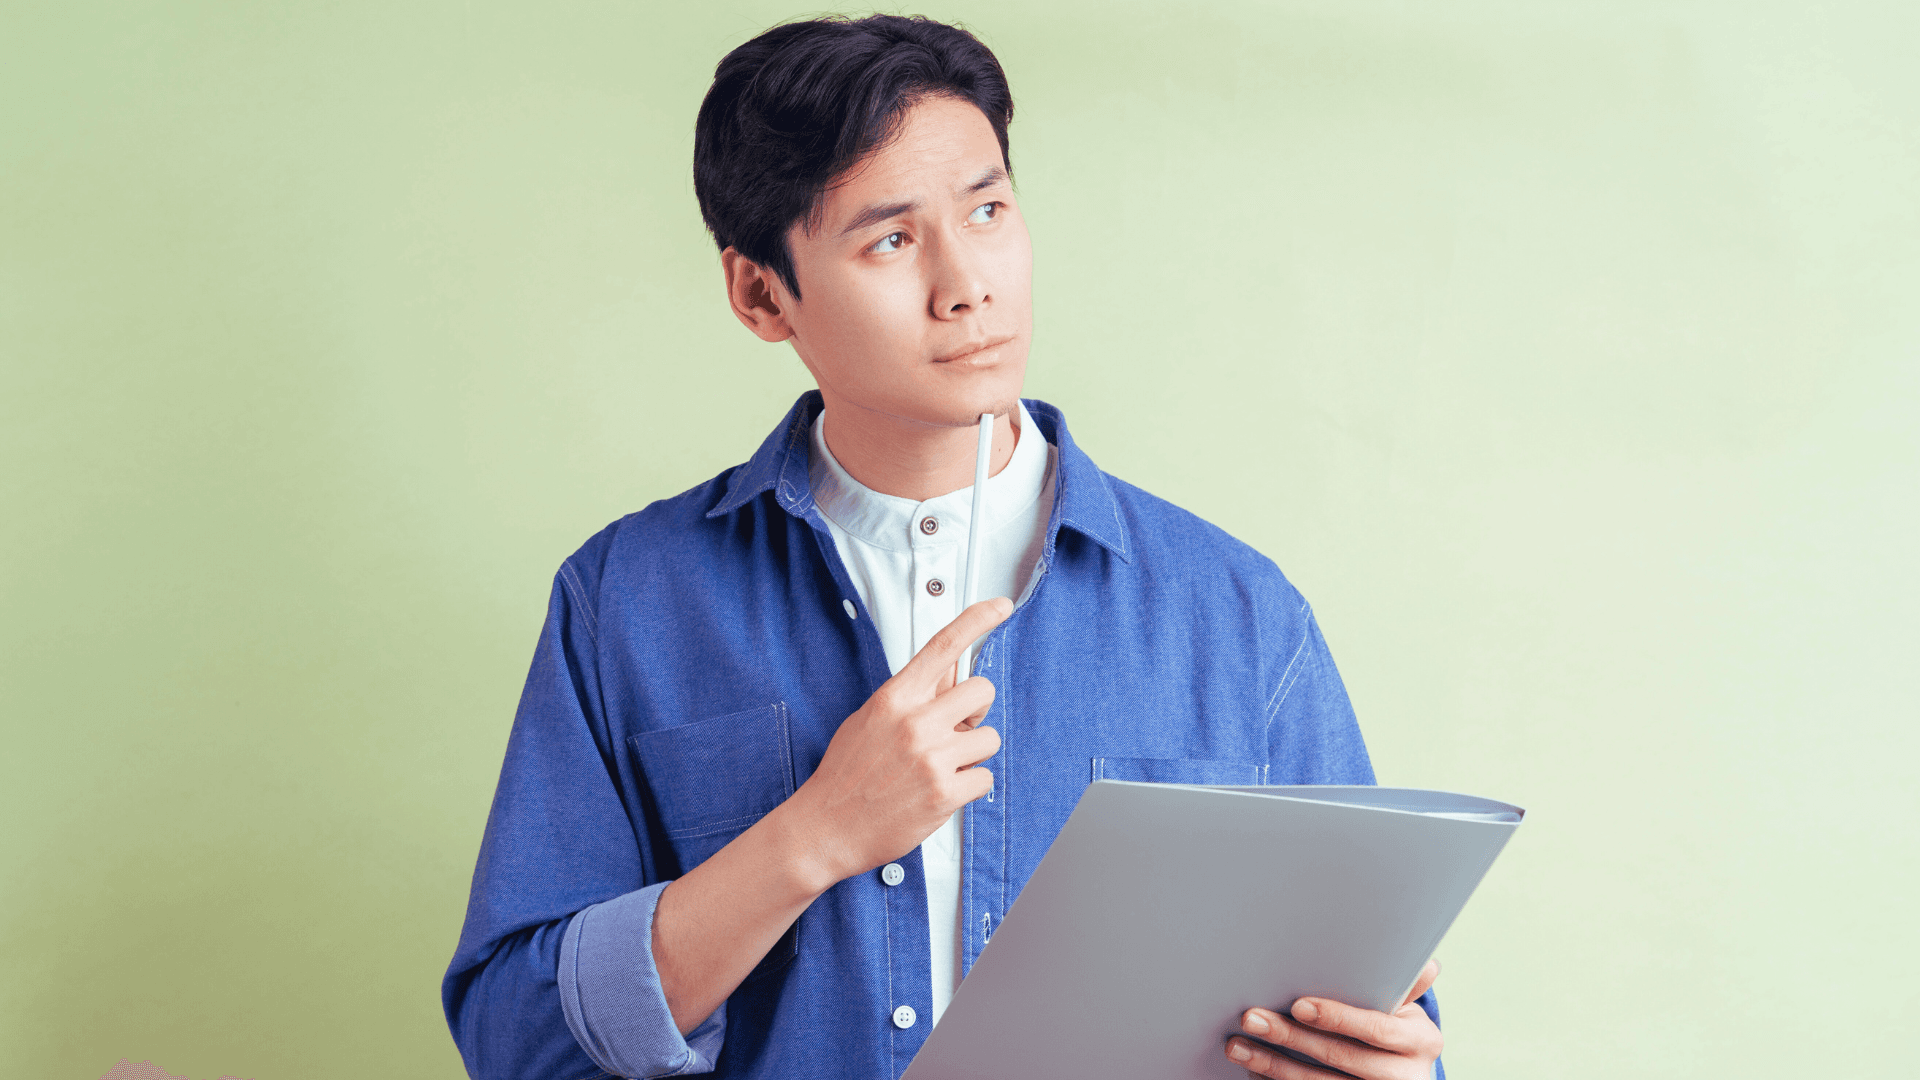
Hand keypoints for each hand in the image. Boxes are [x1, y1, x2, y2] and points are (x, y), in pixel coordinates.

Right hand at [781, 596, 1010, 887]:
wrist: (824, 828)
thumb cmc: (846, 774)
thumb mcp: (870, 720)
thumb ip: (911, 697)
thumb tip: (948, 672)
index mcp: (894, 698)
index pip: (943, 646)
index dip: (977, 620)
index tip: (1001, 606)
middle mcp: (915, 722)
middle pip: (981, 691)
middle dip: (975, 712)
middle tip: (955, 731)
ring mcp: (931, 758)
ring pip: (989, 738)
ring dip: (972, 754)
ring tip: (940, 768)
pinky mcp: (944, 793)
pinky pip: (985, 777)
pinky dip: (969, 787)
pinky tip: (941, 793)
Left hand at [1225, 959, 1443, 1079]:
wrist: (1403, 1075)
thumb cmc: (1395, 1029)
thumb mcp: (1404, 1008)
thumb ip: (1404, 986)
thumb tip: (1428, 964)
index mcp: (1421, 1042)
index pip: (1375, 1028)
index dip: (1337, 1017)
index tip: (1298, 1006)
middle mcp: (1406, 1076)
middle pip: (1341, 1058)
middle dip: (1291, 1037)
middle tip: (1251, 1019)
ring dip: (1273, 1065)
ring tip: (1238, 1046)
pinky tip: (1252, 1071)